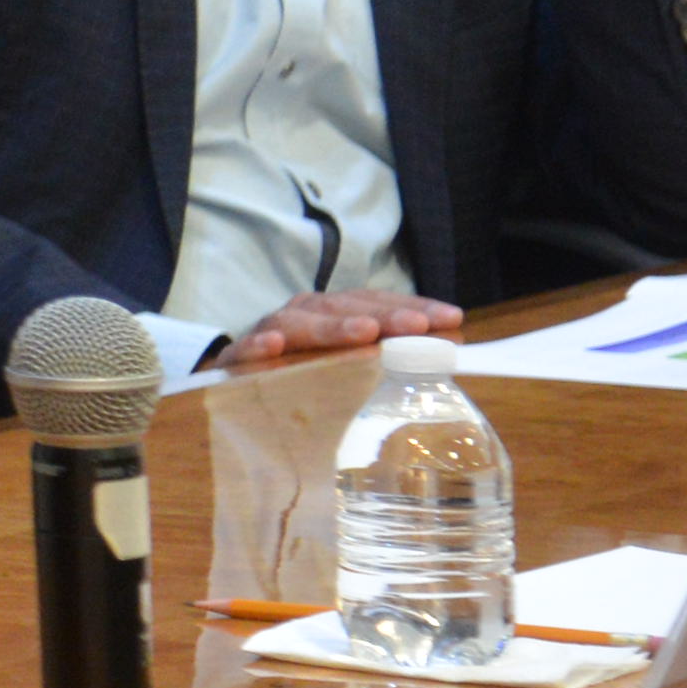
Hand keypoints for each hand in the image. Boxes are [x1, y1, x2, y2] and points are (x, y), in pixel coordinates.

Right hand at [219, 289, 463, 370]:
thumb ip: (387, 359)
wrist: (235, 385)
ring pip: (300, 323)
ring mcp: (270, 334)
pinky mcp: (238, 360)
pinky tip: (273, 349)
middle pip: (343, 307)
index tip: (451, 318)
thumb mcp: (347, 368)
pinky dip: (258, 347)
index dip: (413, 305)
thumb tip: (451, 355)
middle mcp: (304, 316)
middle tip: (416, 325)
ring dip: (332, 327)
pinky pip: (245, 351)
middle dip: (383, 315)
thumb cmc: (303, 376)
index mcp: (334, 315)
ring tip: (364, 333)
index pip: (376, 302)